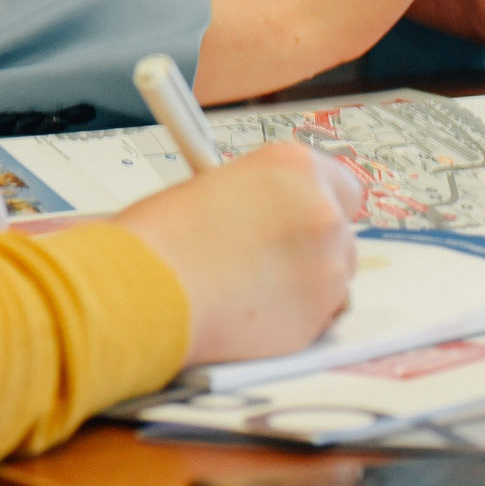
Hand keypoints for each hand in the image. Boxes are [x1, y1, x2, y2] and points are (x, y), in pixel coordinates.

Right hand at [112, 144, 366, 365]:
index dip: (317, 205)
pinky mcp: (319, 317)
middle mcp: (321, 211)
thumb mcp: (208, 188)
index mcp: (293, 166)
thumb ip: (254, 198)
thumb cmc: (159, 240)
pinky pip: (321, 318)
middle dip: (309, 248)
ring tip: (249, 290)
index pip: (340, 184)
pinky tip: (252, 314)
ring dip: (304, 284)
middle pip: (340, 232)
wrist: (144, 293)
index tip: (297, 219)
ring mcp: (327, 268)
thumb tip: (262, 213)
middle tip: (266, 261)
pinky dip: (296, 319)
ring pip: (333, 278)